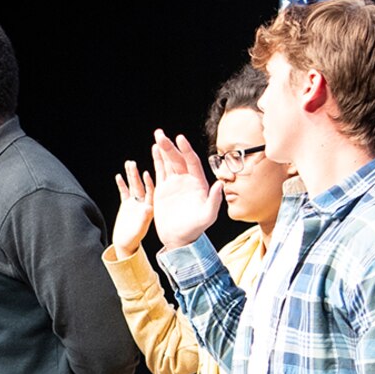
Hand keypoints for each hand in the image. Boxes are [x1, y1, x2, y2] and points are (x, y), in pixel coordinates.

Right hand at [111, 161, 154, 256]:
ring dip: (131, 175)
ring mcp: (135, 203)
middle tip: (133, 163)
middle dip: (137, 174)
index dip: (149, 183)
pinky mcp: (126, 205)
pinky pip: (125, 192)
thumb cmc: (133, 240)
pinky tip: (119, 176)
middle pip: (141, 185)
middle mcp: (144, 203)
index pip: (151, 192)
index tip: (146, 173)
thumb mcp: (139, 229)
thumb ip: (144, 218)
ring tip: (129, 163)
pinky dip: (122, 184)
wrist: (125, 244)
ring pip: (133, 186)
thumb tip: (148, 208)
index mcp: (151, 208)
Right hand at [148, 130, 223, 251]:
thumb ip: (214, 201)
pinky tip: (154, 149)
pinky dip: (157, 160)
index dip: (186, 150)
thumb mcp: (207, 217)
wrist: (179, 239)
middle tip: (160, 134)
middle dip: (170, 146)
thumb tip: (220, 184)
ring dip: (163, 149)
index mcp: (198, 183)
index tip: (179, 138)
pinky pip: (160, 171)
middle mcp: (187, 180)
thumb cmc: (195, 229)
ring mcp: (175, 183)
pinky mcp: (164, 189)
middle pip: (178, 159)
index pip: (192, 162)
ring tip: (157, 135)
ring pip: (169, 162)